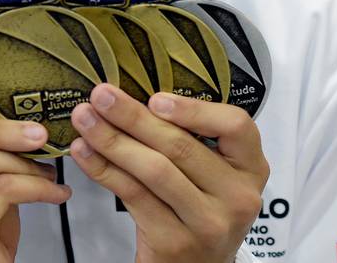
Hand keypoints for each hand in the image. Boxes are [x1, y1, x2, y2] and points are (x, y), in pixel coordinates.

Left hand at [69, 85, 269, 262]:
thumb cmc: (198, 210)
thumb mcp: (212, 175)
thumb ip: (190, 139)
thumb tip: (135, 96)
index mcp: (250, 168)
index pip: (236, 126)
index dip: (194, 109)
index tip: (155, 98)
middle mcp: (237, 196)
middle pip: (181, 146)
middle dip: (133, 116)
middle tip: (102, 95)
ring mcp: (208, 222)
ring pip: (154, 170)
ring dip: (112, 140)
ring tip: (85, 120)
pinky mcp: (176, 242)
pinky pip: (133, 195)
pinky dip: (104, 170)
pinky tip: (86, 153)